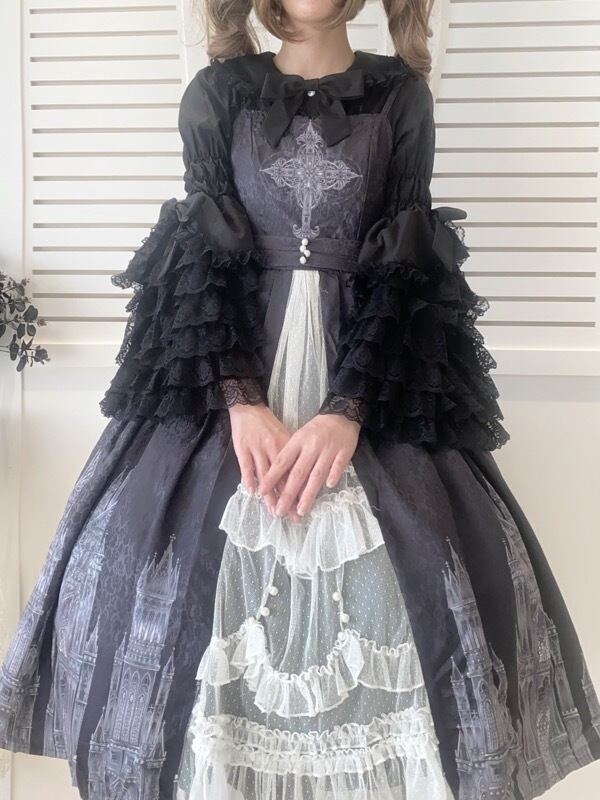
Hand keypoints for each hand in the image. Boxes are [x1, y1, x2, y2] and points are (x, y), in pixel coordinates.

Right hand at [228, 403, 300, 520]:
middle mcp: (273, 448)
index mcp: (287, 445)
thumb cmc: (268, 423)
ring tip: (273, 510)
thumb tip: (302, 474)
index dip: (299, 490)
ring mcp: (257, 448)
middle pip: (282, 477)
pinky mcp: (242, 448)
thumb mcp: (284, 435)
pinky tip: (252, 492)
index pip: (295, 471)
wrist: (249, 407)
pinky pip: (246, 466)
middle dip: (287, 498)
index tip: (303, 506)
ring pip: (265, 475)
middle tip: (291, 516)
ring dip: (269, 494)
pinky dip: (249, 479)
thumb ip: (292, 454)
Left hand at [258, 413, 359, 519]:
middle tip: (280, 511)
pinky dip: (333, 476)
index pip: (282, 461)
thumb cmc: (316, 430)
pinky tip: (329, 487)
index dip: (272, 477)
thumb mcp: (299, 437)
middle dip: (288, 494)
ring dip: (308, 494)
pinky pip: (338, 466)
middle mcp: (311, 446)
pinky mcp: (344, 452)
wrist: (340, 415)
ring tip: (301, 510)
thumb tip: (278, 479)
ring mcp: (328, 450)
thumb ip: (291, 456)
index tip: (262, 492)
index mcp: (297, 441)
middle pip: (298, 473)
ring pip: (317, 474)